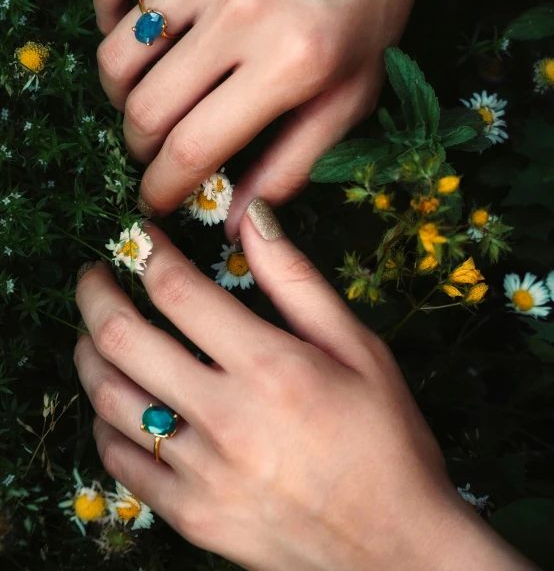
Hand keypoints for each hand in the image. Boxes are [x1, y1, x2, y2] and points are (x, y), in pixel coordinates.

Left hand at [74, 199, 533, 570]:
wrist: (395, 546)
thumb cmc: (385, 437)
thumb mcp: (357, 348)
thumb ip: (297, 280)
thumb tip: (253, 218)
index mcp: (269, 367)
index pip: (177, 291)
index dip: (148, 253)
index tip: (140, 238)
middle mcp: (225, 418)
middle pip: (123, 338)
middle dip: (94, 293)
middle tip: (94, 275)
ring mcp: (201, 473)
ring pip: (109, 399)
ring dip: (88, 354)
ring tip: (94, 333)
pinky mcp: (191, 516)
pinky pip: (121, 462)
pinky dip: (106, 422)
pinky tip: (119, 403)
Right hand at [92, 0, 445, 233]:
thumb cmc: (368, 8)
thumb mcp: (351, 96)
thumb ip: (292, 164)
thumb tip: (237, 223)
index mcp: (290, 64)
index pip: (194, 149)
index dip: (162, 188)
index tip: (155, 199)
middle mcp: (242, 9)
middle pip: (145, 109)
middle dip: (139, 149)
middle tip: (155, 150)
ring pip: (117, 54)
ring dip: (121, 94)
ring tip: (149, 96)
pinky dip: (112, 21)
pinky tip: (142, 33)